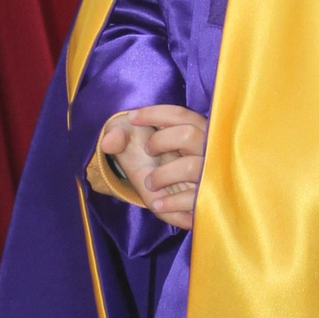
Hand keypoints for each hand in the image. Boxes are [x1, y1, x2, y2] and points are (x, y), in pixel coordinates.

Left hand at [99, 104, 208, 231]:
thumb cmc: (157, 164)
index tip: (132, 118)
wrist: (178, 203)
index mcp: (197, 131)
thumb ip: (119, 135)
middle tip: (148, 151)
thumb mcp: (136, 146)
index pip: (180, 114)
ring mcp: (212, 176)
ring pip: (191, 166)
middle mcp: (209, 150)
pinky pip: (193, 199)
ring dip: (162, 175)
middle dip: (160, 141)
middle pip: (189, 134)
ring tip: (150, 183)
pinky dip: (171, 202)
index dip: (154, 114)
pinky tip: (157, 203)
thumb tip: (107, 143)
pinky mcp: (209, 200)